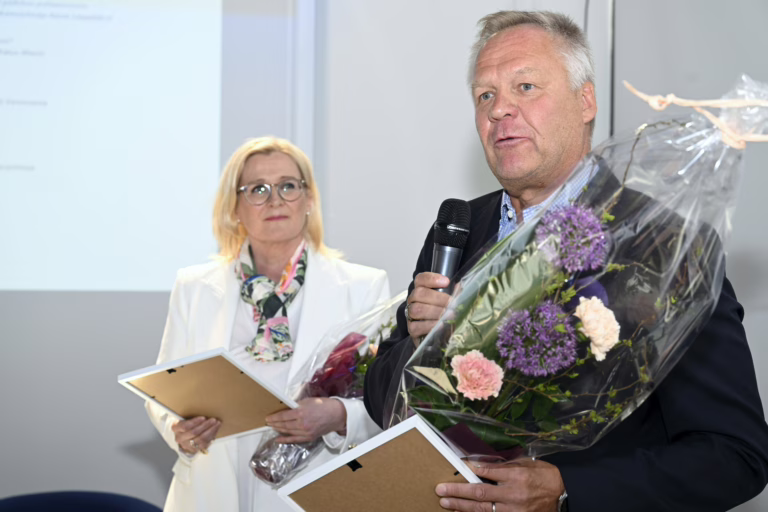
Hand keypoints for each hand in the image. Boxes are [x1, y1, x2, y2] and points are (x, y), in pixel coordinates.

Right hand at [172, 416, 220, 454]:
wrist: (184, 436)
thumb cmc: (186, 423)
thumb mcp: (184, 417)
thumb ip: (190, 415)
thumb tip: (203, 408)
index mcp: (176, 428)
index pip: (184, 426)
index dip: (194, 422)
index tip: (203, 417)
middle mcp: (179, 438)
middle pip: (194, 432)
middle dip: (205, 425)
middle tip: (213, 419)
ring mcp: (186, 445)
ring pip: (200, 439)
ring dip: (210, 431)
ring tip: (217, 423)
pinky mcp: (194, 449)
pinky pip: (205, 444)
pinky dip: (212, 435)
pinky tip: (216, 429)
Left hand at [265, 397, 346, 442]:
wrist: (337, 415)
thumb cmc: (324, 405)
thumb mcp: (308, 401)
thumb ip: (297, 405)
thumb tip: (287, 409)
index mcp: (301, 412)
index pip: (283, 416)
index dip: (274, 418)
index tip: (268, 418)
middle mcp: (302, 423)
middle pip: (284, 425)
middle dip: (274, 424)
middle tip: (268, 423)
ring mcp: (306, 432)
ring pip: (288, 432)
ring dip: (279, 430)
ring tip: (272, 428)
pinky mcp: (309, 437)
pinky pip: (295, 439)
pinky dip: (286, 439)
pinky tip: (278, 439)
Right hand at [406, 272, 450, 341]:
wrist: (437, 334)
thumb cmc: (442, 313)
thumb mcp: (448, 301)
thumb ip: (453, 293)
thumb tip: (460, 288)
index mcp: (421, 289)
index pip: (421, 279)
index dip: (432, 278)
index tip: (446, 282)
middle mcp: (413, 300)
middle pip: (419, 293)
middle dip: (438, 298)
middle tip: (452, 303)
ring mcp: (410, 314)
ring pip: (417, 309)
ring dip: (435, 312)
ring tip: (449, 315)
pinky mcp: (411, 329)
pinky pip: (416, 326)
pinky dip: (430, 325)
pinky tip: (441, 325)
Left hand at [435, 458, 564, 511]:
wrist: (563, 496)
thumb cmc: (544, 476)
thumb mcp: (527, 464)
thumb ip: (505, 465)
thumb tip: (482, 462)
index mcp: (517, 476)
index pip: (488, 472)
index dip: (470, 469)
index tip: (457, 465)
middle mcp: (513, 494)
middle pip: (480, 493)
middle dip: (458, 492)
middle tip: (440, 490)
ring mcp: (514, 510)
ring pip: (483, 510)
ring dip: (462, 507)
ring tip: (445, 503)